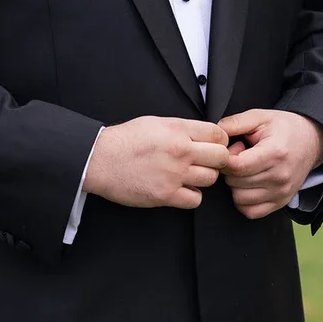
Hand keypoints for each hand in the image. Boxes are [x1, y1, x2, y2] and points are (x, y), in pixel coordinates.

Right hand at [84, 116, 229, 209]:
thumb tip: (202, 136)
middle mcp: (180, 151)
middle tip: (208, 162)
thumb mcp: (156, 122)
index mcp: (178, 129)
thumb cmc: (125, 140)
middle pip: (221, 157)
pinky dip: (191, 195)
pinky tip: (181, 189)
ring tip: (191, 175)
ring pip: (211, 178)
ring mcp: (174, 174)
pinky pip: (195, 199)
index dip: (220, 141)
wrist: (101, 159)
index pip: (218, 134)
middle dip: (218, 160)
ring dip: (204, 177)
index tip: (215, 145)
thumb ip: (182, 129)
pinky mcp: (166, 195)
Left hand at [218, 108, 322, 219]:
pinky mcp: (281, 202)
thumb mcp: (260, 116)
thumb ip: (236, 122)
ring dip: (235, 185)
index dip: (225, 158)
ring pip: (239, 198)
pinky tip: (248, 184)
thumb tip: (216, 134)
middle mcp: (279, 177)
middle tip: (239, 156)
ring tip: (245, 169)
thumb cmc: (284, 128)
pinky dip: (243, 200)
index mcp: (274, 153)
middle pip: (235, 183)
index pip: (237, 167)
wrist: (311, 141)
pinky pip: (251, 211)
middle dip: (229, 169)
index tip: (231, 149)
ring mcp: (281, 192)